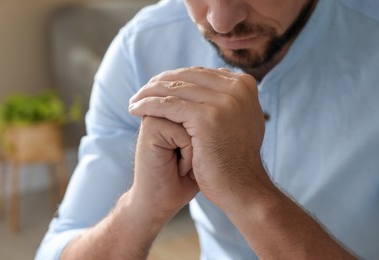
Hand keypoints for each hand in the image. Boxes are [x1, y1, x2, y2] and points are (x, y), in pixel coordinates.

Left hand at [129, 67, 271, 211]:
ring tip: (134, 101)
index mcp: (244, 84)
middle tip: (140, 93)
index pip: (200, 73)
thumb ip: (230, 98)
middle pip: (187, 78)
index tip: (157, 87)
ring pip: (175, 89)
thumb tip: (220, 77)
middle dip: (159, 84)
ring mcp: (225, 101)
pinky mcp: (207, 117)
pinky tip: (134, 110)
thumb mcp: (241, 118)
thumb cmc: (234, 158)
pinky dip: (148, 105)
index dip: (175, 79)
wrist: (241, 188)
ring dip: (149, 94)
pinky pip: (168, 105)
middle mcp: (238, 87)